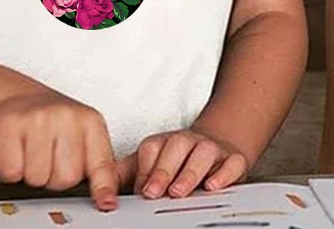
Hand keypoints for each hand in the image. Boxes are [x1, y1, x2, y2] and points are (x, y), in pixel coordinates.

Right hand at [0, 91, 118, 209]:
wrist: (22, 100)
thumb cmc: (55, 123)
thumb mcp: (83, 136)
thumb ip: (96, 165)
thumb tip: (107, 199)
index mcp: (92, 122)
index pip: (101, 162)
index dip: (104, 187)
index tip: (107, 204)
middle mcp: (68, 117)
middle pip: (66, 179)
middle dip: (55, 178)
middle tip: (51, 158)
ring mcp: (40, 118)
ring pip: (38, 179)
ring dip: (32, 174)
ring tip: (34, 152)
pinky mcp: (11, 125)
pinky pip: (12, 172)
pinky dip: (12, 170)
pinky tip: (18, 150)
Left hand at [120, 127, 247, 198]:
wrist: (218, 143)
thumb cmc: (180, 157)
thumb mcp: (153, 162)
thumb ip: (128, 171)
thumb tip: (100, 185)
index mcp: (165, 143)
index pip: (152, 148)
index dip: (145, 168)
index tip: (140, 189)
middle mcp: (188, 142)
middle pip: (177, 146)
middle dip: (164, 170)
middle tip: (154, 192)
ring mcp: (212, 149)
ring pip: (204, 152)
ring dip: (190, 172)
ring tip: (179, 191)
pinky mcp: (233, 159)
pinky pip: (232, 162)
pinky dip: (225, 174)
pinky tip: (213, 185)